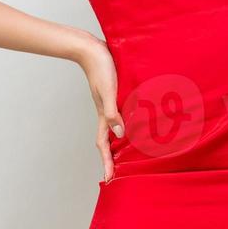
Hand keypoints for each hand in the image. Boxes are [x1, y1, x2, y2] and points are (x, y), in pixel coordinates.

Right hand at [78, 38, 123, 182]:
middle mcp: (106, 112)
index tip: (109, 179)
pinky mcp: (115, 94)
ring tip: (130, 154)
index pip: (104, 144)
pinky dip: (127, 123)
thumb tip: (121, 134)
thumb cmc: (100, 68)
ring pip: (116, 128)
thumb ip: (113, 112)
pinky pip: (121, 114)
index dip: (107, 162)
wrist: (91, 48)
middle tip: (120, 174)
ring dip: (120, 142)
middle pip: (109, 141)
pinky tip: (136, 122)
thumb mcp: (108, 91)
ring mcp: (110, 104)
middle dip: (113, 158)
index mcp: (103, 115)